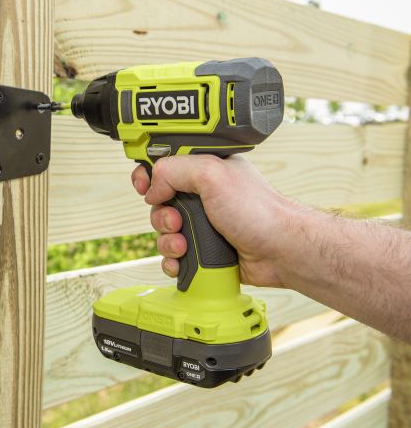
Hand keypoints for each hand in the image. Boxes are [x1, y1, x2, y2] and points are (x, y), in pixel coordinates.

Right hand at [131, 155, 295, 287]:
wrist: (281, 252)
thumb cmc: (259, 212)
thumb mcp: (212, 174)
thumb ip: (174, 170)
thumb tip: (153, 187)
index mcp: (205, 170)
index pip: (165, 165)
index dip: (149, 175)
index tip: (145, 186)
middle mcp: (202, 196)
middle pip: (159, 203)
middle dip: (161, 215)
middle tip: (177, 221)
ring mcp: (203, 224)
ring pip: (164, 232)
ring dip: (167, 241)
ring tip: (185, 246)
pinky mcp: (203, 249)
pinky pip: (174, 256)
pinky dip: (173, 261)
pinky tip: (183, 261)